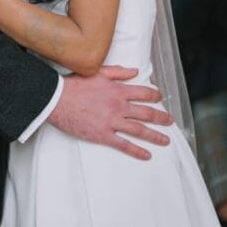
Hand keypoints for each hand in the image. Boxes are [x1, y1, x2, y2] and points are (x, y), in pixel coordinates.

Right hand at [48, 65, 172, 159]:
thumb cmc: (74, 85)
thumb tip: (134, 71)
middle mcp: (119, 106)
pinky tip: (147, 155)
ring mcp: (112, 122)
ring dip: (155, 136)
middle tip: (169, 121)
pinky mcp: (103, 135)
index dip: (155, 96)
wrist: (57, 99)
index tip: (159, 98)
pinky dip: (137, 151)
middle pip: (147, 113)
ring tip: (165, 140)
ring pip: (140, 130)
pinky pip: (124, 145)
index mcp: (118, 90)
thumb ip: (118, 72)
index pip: (144, 93)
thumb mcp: (97, 72)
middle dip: (162, 118)